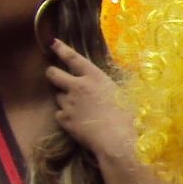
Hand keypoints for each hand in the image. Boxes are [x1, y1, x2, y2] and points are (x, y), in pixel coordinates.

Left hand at [46, 41, 133, 158]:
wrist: (118, 140)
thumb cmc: (129, 116)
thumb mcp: (124, 94)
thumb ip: (110, 87)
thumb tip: (109, 84)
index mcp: (95, 77)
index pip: (73, 58)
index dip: (61, 49)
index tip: (52, 43)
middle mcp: (77, 87)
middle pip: (53, 74)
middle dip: (53, 73)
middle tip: (56, 77)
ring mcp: (69, 104)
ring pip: (58, 96)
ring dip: (65, 99)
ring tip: (80, 108)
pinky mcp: (65, 120)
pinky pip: (60, 115)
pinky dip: (67, 117)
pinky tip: (79, 123)